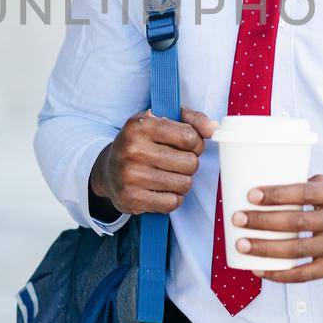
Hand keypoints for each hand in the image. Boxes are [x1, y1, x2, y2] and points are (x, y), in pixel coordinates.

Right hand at [91, 107, 216, 214]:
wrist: (107, 170)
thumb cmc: (142, 143)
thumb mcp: (161, 121)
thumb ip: (192, 119)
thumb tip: (215, 129)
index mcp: (140, 126)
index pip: (189, 137)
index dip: (196, 144)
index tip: (188, 146)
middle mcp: (133, 150)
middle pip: (189, 163)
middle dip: (189, 164)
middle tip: (176, 163)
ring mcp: (130, 176)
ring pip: (183, 184)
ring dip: (182, 182)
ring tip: (169, 176)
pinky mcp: (130, 199)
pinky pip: (171, 203)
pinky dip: (173, 199)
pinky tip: (162, 190)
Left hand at [230, 175, 322, 282]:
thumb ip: (316, 186)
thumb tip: (277, 187)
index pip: (304, 192)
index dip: (277, 194)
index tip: (251, 194)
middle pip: (296, 221)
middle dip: (262, 221)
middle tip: (237, 219)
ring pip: (297, 250)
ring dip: (265, 248)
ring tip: (241, 245)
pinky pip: (306, 274)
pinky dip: (281, 274)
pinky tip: (261, 270)